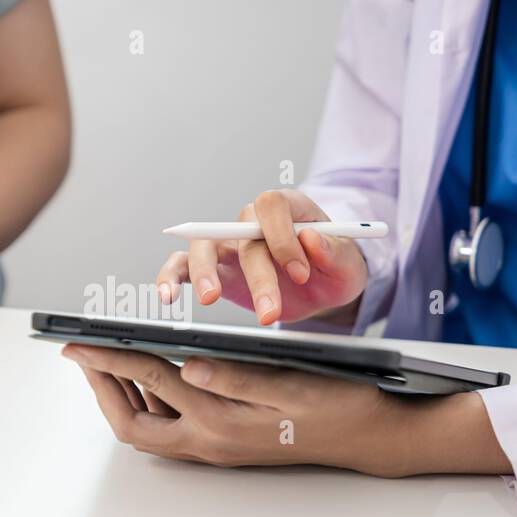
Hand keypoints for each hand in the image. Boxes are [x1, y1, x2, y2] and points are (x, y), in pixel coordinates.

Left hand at [62, 344, 414, 476]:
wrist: (372, 436)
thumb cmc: (340, 403)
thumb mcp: (291, 383)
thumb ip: (236, 376)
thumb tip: (185, 366)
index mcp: (221, 422)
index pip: (149, 381)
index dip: (109, 360)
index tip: (76, 344)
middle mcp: (211, 442)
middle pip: (132, 425)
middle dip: (102, 388)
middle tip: (84, 354)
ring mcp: (216, 447)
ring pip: (149, 428)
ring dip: (123, 396)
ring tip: (109, 358)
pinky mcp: (225, 443)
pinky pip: (171, 427)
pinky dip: (151, 401)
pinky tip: (155, 374)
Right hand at [156, 189, 368, 325]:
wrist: (322, 290)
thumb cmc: (334, 268)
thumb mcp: (348, 263)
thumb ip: (335, 250)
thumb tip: (312, 238)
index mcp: (288, 209)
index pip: (272, 205)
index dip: (281, 235)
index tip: (299, 271)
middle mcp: (253, 223)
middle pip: (241, 234)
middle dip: (256, 274)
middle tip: (271, 311)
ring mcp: (229, 245)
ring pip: (204, 246)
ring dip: (205, 273)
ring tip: (210, 299)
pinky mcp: (214, 269)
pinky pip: (182, 266)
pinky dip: (171, 278)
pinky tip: (168, 297)